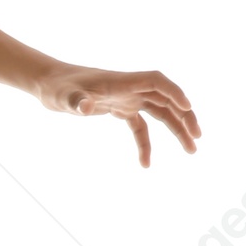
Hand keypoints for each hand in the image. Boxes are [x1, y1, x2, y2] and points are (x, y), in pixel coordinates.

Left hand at [34, 62, 200, 166]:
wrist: (48, 84)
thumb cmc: (57, 87)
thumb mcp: (65, 96)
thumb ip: (77, 101)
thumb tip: (85, 106)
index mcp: (123, 81)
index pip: (156, 82)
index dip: (174, 93)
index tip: (187, 108)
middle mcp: (130, 88)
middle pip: (166, 99)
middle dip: (184, 117)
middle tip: (196, 138)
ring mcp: (126, 98)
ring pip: (159, 113)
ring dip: (176, 129)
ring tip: (191, 150)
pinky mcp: (119, 109)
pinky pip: (140, 127)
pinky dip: (146, 143)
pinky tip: (146, 164)